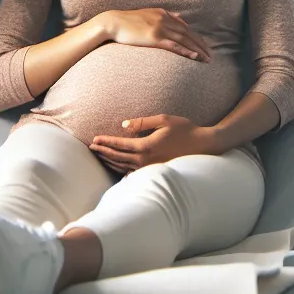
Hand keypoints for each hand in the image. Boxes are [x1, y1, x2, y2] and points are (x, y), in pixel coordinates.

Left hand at [90, 115, 218, 172]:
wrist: (202, 146)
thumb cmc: (185, 130)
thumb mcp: (164, 120)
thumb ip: (142, 122)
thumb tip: (124, 125)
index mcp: (146, 146)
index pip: (119, 145)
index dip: (105, 142)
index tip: (94, 139)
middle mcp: (145, 160)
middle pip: (118, 157)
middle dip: (103, 152)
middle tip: (91, 147)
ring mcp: (149, 168)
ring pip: (123, 166)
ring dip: (110, 161)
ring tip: (100, 155)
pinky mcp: (154, 172)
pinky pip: (133, 172)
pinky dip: (121, 169)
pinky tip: (116, 167)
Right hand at [93, 9, 212, 61]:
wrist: (112, 23)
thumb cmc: (127, 21)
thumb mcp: (148, 14)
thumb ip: (163, 15)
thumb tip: (178, 16)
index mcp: (163, 14)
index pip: (185, 27)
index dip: (196, 37)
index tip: (204, 45)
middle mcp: (164, 19)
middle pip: (189, 33)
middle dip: (201, 44)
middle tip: (211, 55)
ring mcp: (160, 28)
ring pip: (184, 40)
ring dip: (197, 49)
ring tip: (207, 59)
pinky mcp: (154, 38)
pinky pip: (174, 45)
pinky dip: (186, 51)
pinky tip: (194, 56)